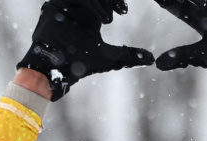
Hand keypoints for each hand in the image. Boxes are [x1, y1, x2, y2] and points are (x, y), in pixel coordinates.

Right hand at [17, 0, 153, 100]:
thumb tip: (152, 60)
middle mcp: (79, 8)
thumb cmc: (81, 65)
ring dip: (102, 3)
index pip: (106, 1)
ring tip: (107, 21)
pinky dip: (90, 4)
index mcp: (92, 16)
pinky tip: (99, 19)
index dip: (116, 1)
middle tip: (121, 10)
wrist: (58, 68)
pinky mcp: (55, 4)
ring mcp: (67, 5)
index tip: (124, 11)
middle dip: (111, 0)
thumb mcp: (110, 58)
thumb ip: (130, 56)